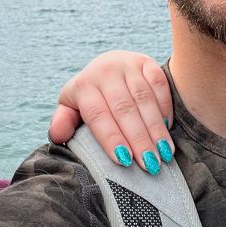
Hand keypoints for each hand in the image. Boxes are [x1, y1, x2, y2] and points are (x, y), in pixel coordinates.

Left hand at [49, 50, 173, 174]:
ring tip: (165, 153)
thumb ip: (63, 122)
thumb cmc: (89, 97)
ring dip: (155, 128)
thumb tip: (57, 135)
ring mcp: (127, 64)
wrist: (107, 65)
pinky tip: (168, 128)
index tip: (124, 161)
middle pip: (124, 109)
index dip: (111, 138)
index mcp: (84, 85)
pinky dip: (165, 106)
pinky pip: (159, 83)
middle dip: (138, 139)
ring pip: (143, 99)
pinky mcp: (146, 61)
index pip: (98, 115)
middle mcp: (105, 71)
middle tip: (150, 164)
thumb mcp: (71, 107)